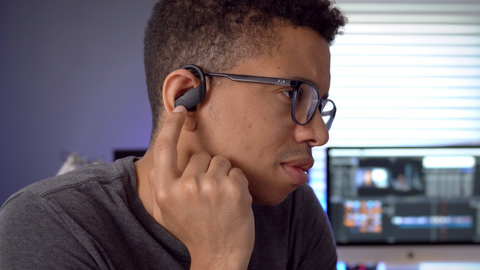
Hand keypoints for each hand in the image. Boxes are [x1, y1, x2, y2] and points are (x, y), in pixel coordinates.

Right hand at [148, 106, 254, 269]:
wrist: (220, 256)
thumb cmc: (192, 231)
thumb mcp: (165, 211)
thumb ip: (159, 182)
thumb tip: (161, 155)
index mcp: (165, 191)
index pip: (164, 147)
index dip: (171, 125)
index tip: (180, 110)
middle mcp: (186, 186)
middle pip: (200, 155)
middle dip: (206, 169)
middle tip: (208, 195)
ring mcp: (211, 187)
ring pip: (220, 161)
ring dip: (222, 175)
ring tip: (220, 199)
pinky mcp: (233, 189)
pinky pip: (236, 171)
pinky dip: (237, 183)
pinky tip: (233, 202)